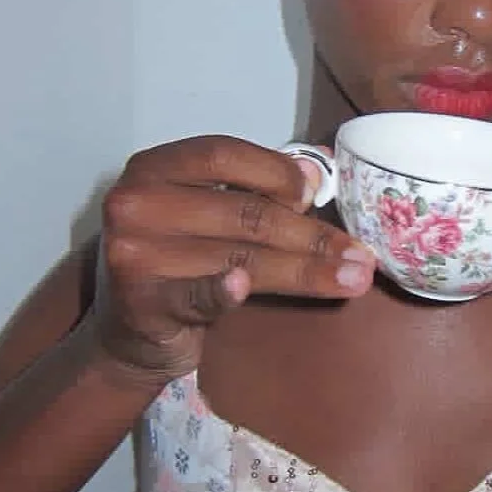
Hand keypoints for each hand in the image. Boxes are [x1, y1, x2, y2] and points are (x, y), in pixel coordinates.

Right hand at [89, 136, 375, 381]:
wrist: (129, 336)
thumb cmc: (178, 263)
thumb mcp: (205, 214)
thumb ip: (251, 189)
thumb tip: (315, 173)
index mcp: (153, 168)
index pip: (223, 155)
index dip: (277, 172)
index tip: (318, 195)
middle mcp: (135, 204)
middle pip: (243, 213)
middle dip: (311, 236)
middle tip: (361, 256)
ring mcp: (133, 255)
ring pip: (238, 257)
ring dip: (303, 270)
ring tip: (352, 279)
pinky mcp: (142, 305)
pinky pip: (195, 295)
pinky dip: (221, 291)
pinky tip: (242, 288)